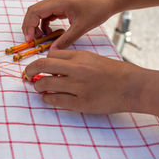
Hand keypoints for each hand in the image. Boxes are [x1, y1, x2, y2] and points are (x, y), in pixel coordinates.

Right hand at [22, 0, 115, 50]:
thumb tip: (52, 51)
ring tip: (42, 38)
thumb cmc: (97, 10)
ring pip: (38, 13)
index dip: (29, 27)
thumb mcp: (81, 28)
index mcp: (58, 2)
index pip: (34, 13)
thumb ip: (65, 40)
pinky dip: (44, 25)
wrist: (108, 1)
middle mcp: (55, 0)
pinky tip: (50, 33)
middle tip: (31, 40)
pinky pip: (46, 15)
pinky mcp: (60, 6)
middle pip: (33, 12)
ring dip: (36, 26)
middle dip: (29, 27)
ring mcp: (57, 2)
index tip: (30, 40)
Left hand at [24, 50, 144, 113]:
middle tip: (27, 76)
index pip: (50, 56)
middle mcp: (76, 69)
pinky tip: (47, 98)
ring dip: (37, 86)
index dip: (40, 62)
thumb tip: (49, 65)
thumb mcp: (91, 58)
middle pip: (41, 66)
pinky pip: (55, 100)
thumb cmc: (111, 72)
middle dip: (29, 71)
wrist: (132, 86)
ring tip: (39, 88)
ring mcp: (78, 86)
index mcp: (79, 56)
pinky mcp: (81, 103)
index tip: (37, 68)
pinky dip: (46, 99)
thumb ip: (71, 60)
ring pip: (45, 84)